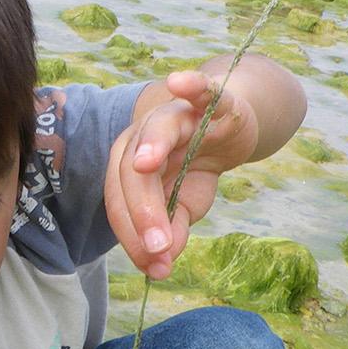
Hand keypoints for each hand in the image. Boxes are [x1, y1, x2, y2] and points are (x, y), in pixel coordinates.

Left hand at [105, 70, 259, 279]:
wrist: (228, 131)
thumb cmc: (195, 170)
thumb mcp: (184, 207)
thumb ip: (171, 231)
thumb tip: (162, 263)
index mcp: (126, 167)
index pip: (119, 203)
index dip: (133, 236)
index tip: (153, 266)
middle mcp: (141, 139)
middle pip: (130, 174)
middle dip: (143, 212)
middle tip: (159, 248)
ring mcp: (175, 117)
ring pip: (155, 132)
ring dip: (151, 147)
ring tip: (146, 166)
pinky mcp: (211, 103)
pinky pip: (201, 91)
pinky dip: (192, 85)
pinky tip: (179, 82)